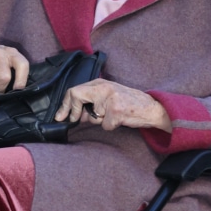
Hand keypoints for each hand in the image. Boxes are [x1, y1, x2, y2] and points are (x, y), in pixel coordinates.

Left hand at [55, 80, 171, 133]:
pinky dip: (111, 126)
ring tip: (114, 114)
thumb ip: (92, 102)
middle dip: (73, 111)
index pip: (74, 90)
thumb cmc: (129, 102)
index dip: (65, 105)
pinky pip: (105, 126)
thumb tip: (75, 115)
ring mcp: (110, 99)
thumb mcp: (108, 97)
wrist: (150, 107)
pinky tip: (120, 119)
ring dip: (101, 121)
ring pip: (93, 117)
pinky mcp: (116, 112)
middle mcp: (104, 88)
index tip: (60, 116)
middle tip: (74, 120)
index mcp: (100, 83)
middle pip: (76, 96)